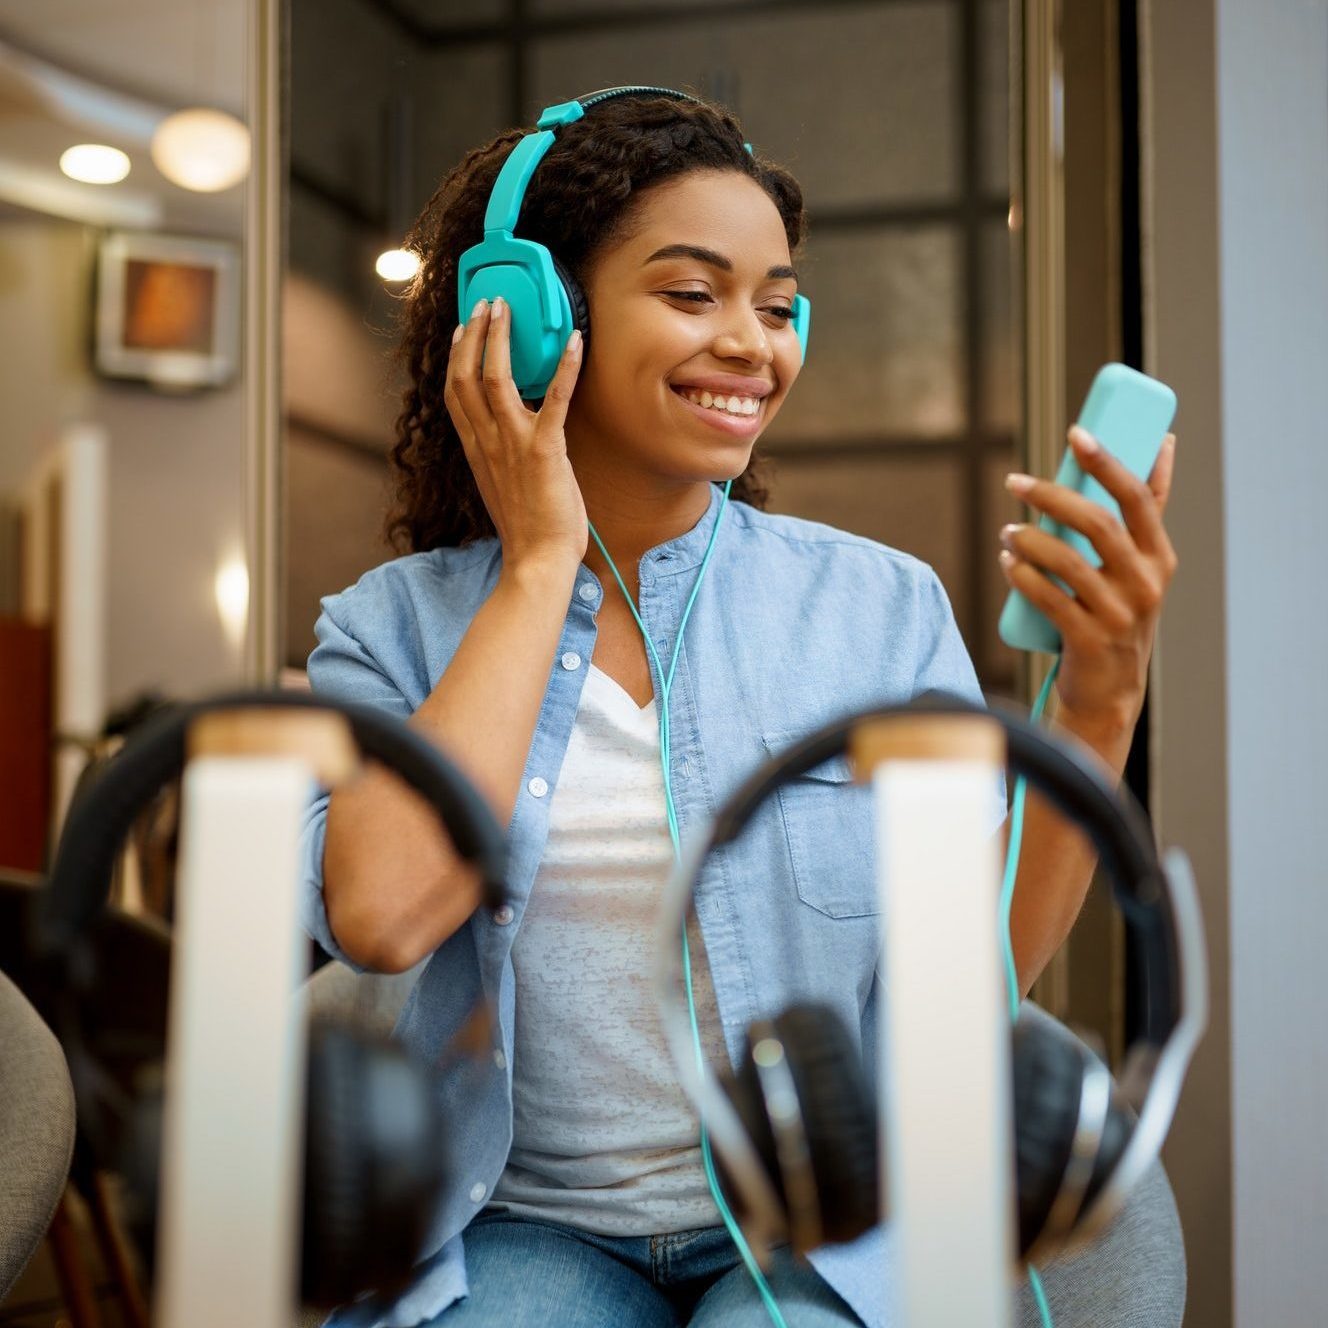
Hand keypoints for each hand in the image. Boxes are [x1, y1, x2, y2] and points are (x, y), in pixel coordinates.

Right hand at [444, 296, 588, 571]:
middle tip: (486, 304)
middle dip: (475, 334)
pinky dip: (565, 368)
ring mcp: (514, 445)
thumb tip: (507, 438)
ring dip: (502, 338)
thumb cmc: (528, 530)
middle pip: (467, 376)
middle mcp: (488, 443)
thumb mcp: (502, 487)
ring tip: (508, 308)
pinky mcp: (546, 451)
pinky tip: (575, 342)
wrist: (538, 561)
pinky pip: (554, 400)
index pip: (455, 394)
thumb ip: (499, 457)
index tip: (463, 331)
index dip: (457, 357)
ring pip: (496, 378)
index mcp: (477, 451)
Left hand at [998, 426, 1178, 740]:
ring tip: (1006, 530)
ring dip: (1029, 539)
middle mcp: (1146, 583)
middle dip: (1052, 496)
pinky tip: (1006, 562)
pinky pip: (1050, 599)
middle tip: (1015, 481)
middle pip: (1098, 524)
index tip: (1076, 433)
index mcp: (1159, 556)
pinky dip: (1022, 577)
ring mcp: (1120, 614)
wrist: (1108, 690)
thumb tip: (1163, 442)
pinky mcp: (1090, 640)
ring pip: (1069, 561)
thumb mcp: (1139, 566)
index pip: (1138, 498)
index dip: (1108, 462)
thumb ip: (1146, 511)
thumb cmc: (1116, 613)